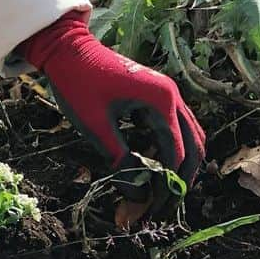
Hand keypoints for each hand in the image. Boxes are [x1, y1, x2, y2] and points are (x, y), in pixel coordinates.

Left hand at [20, 12, 205, 216]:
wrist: (66, 47)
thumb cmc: (77, 83)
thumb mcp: (95, 125)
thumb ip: (120, 160)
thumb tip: (138, 198)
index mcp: (161, 101)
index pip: (176, 155)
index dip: (167, 187)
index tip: (153, 211)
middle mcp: (172, 95)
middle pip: (193, 146)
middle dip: (181, 180)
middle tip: (163, 209)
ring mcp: (167, 93)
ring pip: (190, 136)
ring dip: (180, 165)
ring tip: (162, 193)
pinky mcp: (157, 94)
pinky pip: (176, 126)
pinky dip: (172, 149)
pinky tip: (156, 169)